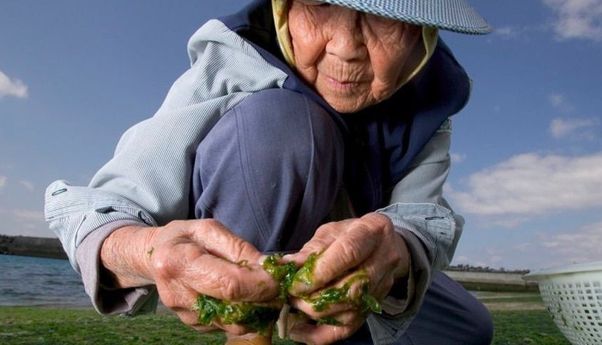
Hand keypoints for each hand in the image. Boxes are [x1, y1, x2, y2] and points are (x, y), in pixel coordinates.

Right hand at [101, 219, 278, 334]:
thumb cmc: (185, 238)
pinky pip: (227, 325)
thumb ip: (238, 248)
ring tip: (262, 290)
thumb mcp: (209, 230)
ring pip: (234, 324)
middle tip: (278, 287)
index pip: (229, 284)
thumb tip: (267, 267)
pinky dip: (242, 314)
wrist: (155, 257)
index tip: (278, 279)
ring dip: (256, 311)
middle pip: (233, 310)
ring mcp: (184, 315)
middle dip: (263, 301)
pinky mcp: (193, 326)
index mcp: (179, 263)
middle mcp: (178, 295)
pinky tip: (244, 297)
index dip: (260, 284)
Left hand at [283, 213, 409, 343]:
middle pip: (351, 289)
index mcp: (372, 231)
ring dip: (316, 314)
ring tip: (295, 307)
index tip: (295, 283)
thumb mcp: (332, 231)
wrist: (384, 244)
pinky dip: (322, 334)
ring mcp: (382, 286)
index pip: (348, 254)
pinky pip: (350, 328)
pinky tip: (300, 331)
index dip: (319, 273)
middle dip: (315, 298)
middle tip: (291, 297)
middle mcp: (384, 260)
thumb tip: (288, 265)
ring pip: (350, 311)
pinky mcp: (374, 306)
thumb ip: (312, 248)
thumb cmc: (352, 234)